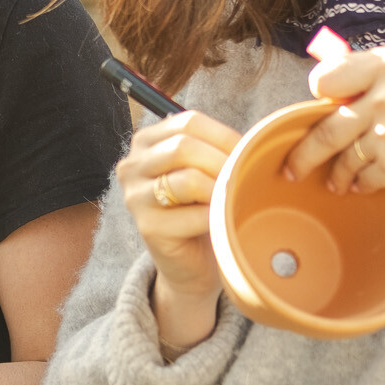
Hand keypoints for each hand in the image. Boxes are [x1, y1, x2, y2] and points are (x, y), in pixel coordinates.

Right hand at [113, 110, 241, 357]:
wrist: (190, 263)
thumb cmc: (201, 210)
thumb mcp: (205, 169)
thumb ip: (215, 149)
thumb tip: (252, 139)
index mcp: (146, 142)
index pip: (188, 121)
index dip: (225, 136)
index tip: (246, 153)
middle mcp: (132, 165)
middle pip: (184, 147)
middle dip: (222, 162)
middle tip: (242, 179)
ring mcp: (135, 197)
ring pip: (188, 179)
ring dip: (219, 189)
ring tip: (231, 198)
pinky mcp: (147, 227)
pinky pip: (194, 214)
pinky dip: (216, 216)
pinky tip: (221, 222)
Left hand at [288, 46, 384, 212]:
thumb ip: (374, 76)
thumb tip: (325, 83)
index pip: (327, 78)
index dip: (320, 93)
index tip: (317, 106)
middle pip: (325, 127)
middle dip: (304, 154)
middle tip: (291, 168)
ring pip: (343, 159)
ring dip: (338, 174)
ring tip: (338, 181)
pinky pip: (363, 179)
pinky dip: (362, 185)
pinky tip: (368, 184)